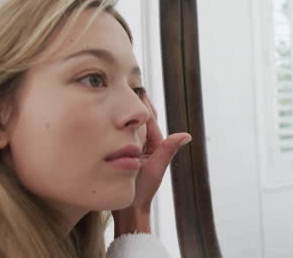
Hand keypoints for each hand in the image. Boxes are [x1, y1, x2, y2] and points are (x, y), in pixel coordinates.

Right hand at [112, 95, 190, 235]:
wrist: (128, 209)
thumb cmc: (143, 190)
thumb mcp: (156, 168)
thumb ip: (168, 150)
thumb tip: (186, 135)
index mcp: (155, 145)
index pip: (149, 120)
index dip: (143, 104)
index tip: (139, 87)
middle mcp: (145, 145)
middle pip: (140, 121)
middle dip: (135, 104)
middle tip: (127, 84)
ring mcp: (132, 150)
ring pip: (128, 128)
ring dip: (125, 114)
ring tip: (116, 95)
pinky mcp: (122, 155)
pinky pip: (119, 137)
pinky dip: (116, 127)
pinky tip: (106, 118)